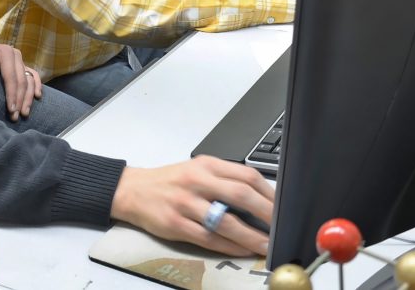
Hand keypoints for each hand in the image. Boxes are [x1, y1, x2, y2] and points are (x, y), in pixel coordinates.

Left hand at [0, 41, 41, 120]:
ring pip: (30, 81)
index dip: (12, 94)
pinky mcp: (23, 66)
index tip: (11, 110)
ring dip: (29, 98)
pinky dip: (37, 86)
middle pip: (22, 80)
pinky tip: (37, 97)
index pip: (11, 76)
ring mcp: (21, 61)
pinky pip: (34, 76)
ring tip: (24, 114)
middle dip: (20, 100)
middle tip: (15, 117)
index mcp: (4, 52)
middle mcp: (16, 55)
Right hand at [110, 155, 272, 256]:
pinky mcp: (176, 224)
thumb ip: (224, 179)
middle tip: (279, 225)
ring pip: (225, 221)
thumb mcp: (198, 169)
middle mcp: (197, 181)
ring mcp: (186, 203)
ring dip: (250, 235)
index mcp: (206, 165)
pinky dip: (229, 246)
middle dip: (266, 213)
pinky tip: (242, 250)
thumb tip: (258, 196)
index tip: (281, 205)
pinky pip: (208, 238)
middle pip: (240, 195)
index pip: (246, 174)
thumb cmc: (171, 181)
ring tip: (266, 244)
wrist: (133, 190)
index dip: (268, 192)